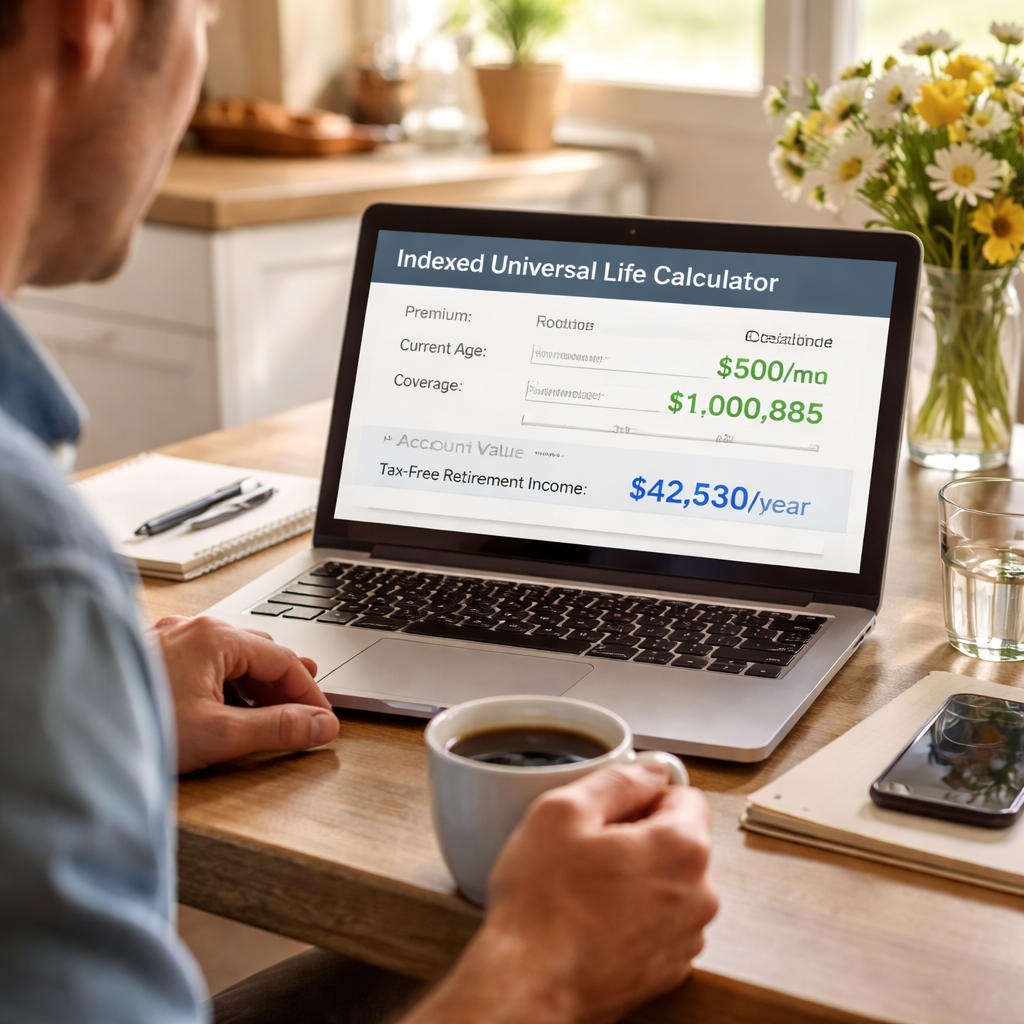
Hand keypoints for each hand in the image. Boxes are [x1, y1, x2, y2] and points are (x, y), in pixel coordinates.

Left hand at [152, 616, 338, 773]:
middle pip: (260, 652)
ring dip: (256, 686)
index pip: (285, 659)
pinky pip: (205, 662)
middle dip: (286, 685)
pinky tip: (224, 709)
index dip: (311, 693)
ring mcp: (170, 638)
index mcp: (216, 637)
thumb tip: (319, 728)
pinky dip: (226, 684)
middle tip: (305, 714)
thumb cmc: (135, 725)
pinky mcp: (153, 655)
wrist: (68, 732)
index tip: (325, 721)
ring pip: (232, 656)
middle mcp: (194, 628)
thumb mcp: (219, 735)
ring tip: (270, 714)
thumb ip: (278, 730)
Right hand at [402, 764, 717, 1023]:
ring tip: (586, 888)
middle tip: (588, 848)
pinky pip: (658, 922)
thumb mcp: (563, 811)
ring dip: (637, 877)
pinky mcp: (666, 970)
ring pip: (667, 882)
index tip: (612, 808)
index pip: (685, 794)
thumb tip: (650, 769)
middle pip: (678, 840)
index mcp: (681, 848)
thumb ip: (617, 780)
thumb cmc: (542, 905)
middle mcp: (698, 895)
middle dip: (639, 836)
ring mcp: (685, 938)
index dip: (643, 794)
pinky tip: (593, 919)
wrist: (529, 986)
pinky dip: (633, 915)